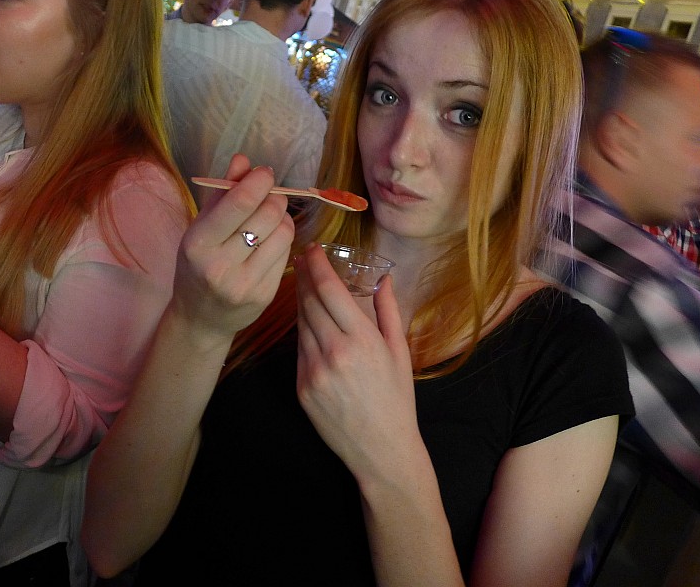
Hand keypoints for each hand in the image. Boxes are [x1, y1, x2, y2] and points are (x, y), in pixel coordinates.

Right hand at [169, 154, 294, 337]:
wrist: (200, 319)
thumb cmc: (197, 265)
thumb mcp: (200, 228)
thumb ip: (222, 193)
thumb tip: (243, 159)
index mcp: (198, 244)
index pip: (239, 204)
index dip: (259, 182)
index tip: (265, 173)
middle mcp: (220, 266)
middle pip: (266, 215)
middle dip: (273, 198)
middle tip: (270, 195)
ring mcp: (244, 284)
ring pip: (282, 233)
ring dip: (282, 218)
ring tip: (270, 218)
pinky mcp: (264, 296)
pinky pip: (286, 253)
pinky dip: (282, 240)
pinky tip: (270, 241)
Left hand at [295, 243, 421, 478]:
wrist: (381, 449)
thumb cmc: (397, 399)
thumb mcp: (400, 352)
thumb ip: (389, 311)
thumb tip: (383, 278)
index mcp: (361, 340)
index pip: (329, 290)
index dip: (316, 266)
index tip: (312, 249)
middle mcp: (333, 352)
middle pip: (309, 302)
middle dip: (303, 276)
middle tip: (301, 258)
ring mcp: (313, 370)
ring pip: (300, 323)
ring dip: (299, 299)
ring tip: (301, 282)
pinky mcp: (301, 387)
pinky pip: (299, 348)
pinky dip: (302, 329)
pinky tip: (306, 318)